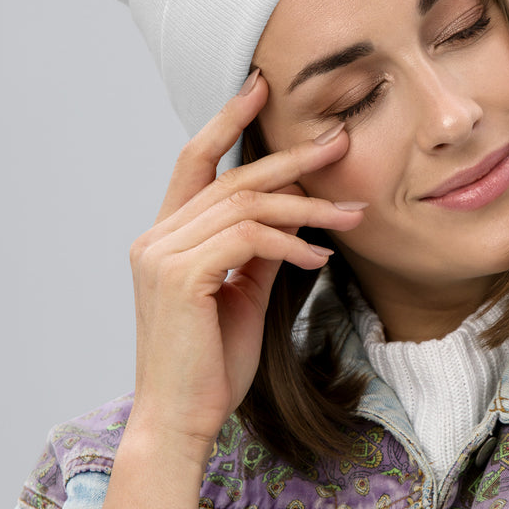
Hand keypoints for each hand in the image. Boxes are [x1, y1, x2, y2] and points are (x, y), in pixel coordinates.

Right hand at [125, 71, 362, 461]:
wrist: (182, 420)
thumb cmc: (211, 364)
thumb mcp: (241, 297)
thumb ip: (257, 253)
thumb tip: (292, 221)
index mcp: (165, 237)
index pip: (194, 161)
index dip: (226, 120)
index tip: (261, 88)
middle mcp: (155, 237)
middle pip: (232, 177)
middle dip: (290, 156)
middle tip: (340, 141)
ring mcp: (161, 254)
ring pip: (245, 204)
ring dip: (307, 207)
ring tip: (352, 214)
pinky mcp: (179, 276)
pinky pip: (247, 239)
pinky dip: (290, 244)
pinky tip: (319, 259)